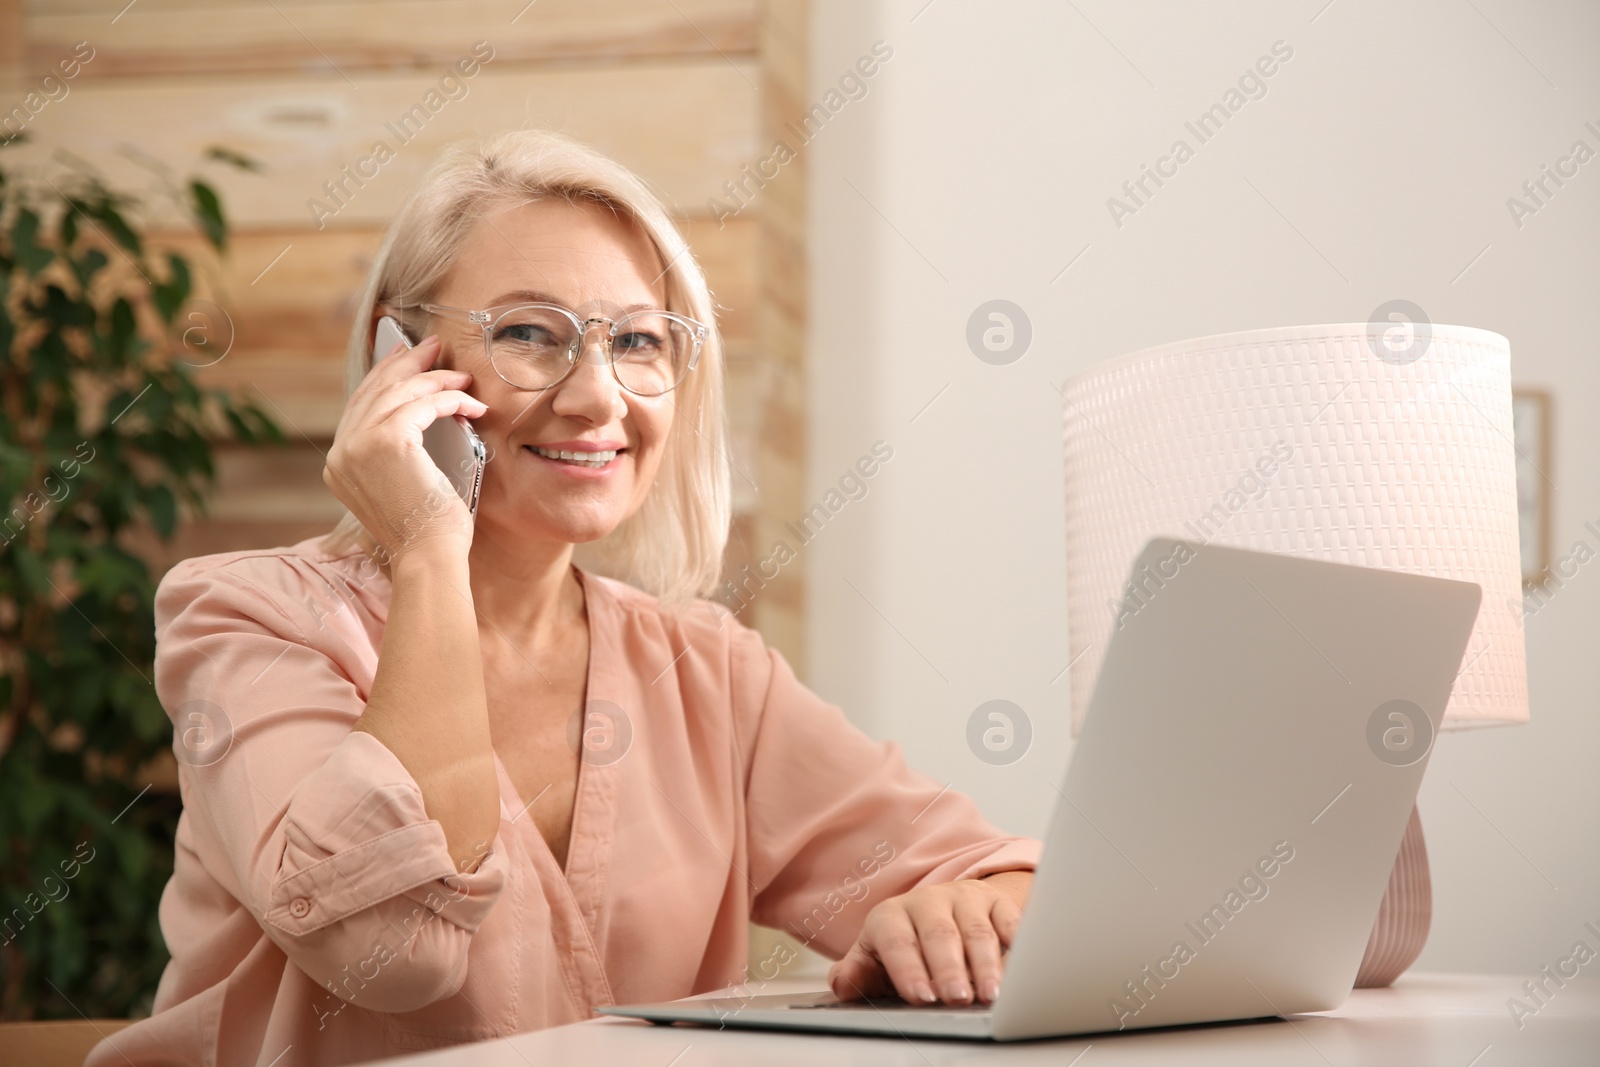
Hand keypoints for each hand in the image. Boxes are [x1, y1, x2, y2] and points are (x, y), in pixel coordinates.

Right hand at [323, 334, 487, 562]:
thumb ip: (396, 453)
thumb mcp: (402, 485)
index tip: (404, 355)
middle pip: (376, 391)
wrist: (430, 557)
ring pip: (400, 393)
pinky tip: (471, 403)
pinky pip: (423, 404)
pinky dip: (450, 399)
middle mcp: (342, 452)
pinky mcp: (387, 441)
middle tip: (434, 346)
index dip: (384, 375)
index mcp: (340, 464)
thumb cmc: (428, 531)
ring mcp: (358, 445)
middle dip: (407, 363)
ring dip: (436, 380)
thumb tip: (419, 414)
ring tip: (462, 375)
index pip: (360, 405)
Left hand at [828, 871, 1031, 1005]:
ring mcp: (963, 899)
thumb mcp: (875, 958)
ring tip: (990, 995)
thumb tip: (842, 983)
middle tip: (956, 998)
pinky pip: (1009, 918)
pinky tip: (1023, 960)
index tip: (921, 997)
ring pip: (976, 931)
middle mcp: (927, 901)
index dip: (909, 971)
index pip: (898, 942)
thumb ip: (857, 973)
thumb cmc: (906, 945)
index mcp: (891, 915)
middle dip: (948, 969)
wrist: (941, 911)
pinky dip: (1016, 939)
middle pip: (939, 935)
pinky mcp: (995, 902)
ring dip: (985, 964)